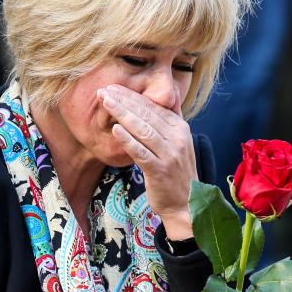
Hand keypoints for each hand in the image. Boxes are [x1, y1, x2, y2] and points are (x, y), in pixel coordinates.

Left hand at [98, 84, 196, 238]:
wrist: (187, 203)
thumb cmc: (177, 173)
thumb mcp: (179, 142)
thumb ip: (172, 120)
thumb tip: (169, 94)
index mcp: (180, 128)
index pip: (153, 106)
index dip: (133, 95)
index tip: (114, 87)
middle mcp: (177, 138)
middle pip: (146, 114)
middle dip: (124, 100)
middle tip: (104, 90)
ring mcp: (169, 154)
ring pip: (143, 129)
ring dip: (122, 114)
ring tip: (106, 102)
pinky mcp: (160, 170)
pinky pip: (141, 152)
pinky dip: (128, 140)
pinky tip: (115, 129)